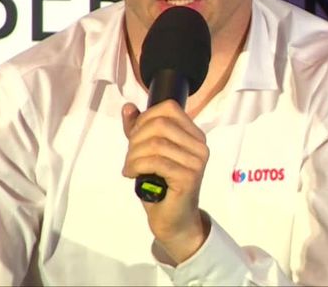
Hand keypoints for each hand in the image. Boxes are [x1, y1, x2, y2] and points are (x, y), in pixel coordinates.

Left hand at [121, 100, 210, 262]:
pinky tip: (132, 174)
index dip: (145, 117)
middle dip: (136, 138)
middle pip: (160, 124)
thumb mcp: (148, 152)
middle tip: (130, 156)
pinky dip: (137, 166)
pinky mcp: (188, 177)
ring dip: (134, 155)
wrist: (174, 220)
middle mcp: (200, 146)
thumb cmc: (162, 185)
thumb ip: (139, 129)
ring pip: (156, 143)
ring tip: (129, 167)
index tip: (134, 136)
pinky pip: (156, 162)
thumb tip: (128, 107)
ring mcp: (196, 162)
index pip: (169, 108)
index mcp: (194, 135)